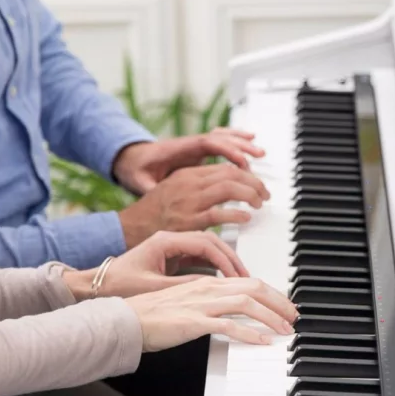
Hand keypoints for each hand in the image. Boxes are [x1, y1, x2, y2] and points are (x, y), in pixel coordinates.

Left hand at [63, 231, 248, 300]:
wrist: (97, 285)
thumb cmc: (118, 284)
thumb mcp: (153, 288)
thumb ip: (183, 286)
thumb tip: (211, 289)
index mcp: (165, 240)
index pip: (205, 243)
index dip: (225, 259)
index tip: (237, 275)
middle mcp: (170, 238)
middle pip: (211, 241)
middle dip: (231, 258)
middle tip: (245, 276)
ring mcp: (171, 246)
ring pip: (206, 247)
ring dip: (224, 260)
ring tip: (238, 277)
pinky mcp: (170, 256)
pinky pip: (198, 256)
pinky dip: (213, 265)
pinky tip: (223, 278)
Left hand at [112, 128, 265, 194]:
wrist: (132, 160)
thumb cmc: (137, 170)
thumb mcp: (139, 181)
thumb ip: (149, 187)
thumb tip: (156, 191)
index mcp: (177, 149)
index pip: (207, 144)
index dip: (226, 150)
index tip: (242, 162)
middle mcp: (189, 144)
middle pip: (220, 138)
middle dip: (240, 146)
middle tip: (259, 156)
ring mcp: (194, 146)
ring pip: (223, 138)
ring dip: (241, 143)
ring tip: (260, 153)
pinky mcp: (198, 151)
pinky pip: (221, 142)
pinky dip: (236, 142)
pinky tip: (250, 145)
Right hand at [116, 163, 269, 248]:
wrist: (130, 228)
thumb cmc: (155, 214)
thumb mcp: (176, 190)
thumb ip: (199, 186)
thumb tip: (227, 188)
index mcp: (187, 174)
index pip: (225, 167)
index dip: (246, 174)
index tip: (257, 183)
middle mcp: (189, 183)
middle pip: (232, 174)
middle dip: (254, 182)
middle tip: (265, 194)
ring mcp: (189, 201)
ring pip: (229, 188)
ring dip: (250, 195)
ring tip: (259, 204)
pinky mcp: (188, 221)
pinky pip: (219, 214)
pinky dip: (237, 214)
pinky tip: (246, 217)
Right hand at [125, 276, 299, 351]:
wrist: (124, 320)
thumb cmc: (149, 316)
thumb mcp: (183, 305)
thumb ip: (205, 306)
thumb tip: (225, 317)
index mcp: (205, 283)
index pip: (247, 283)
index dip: (270, 293)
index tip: (283, 306)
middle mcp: (206, 288)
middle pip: (254, 288)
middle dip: (279, 302)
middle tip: (293, 316)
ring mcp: (201, 304)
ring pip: (247, 303)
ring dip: (271, 316)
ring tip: (285, 330)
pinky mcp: (193, 321)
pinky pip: (228, 325)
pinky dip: (249, 333)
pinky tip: (262, 341)